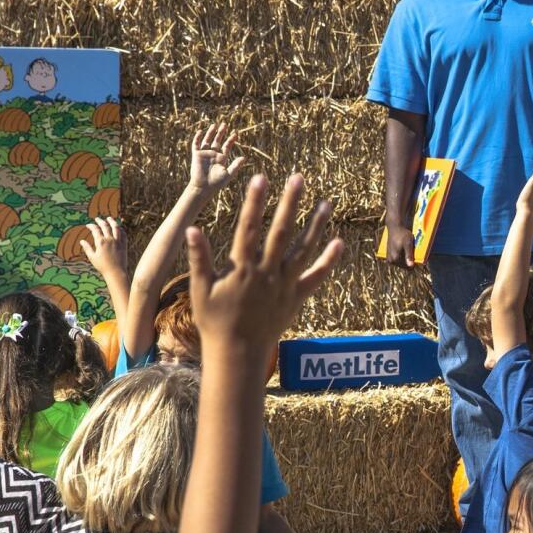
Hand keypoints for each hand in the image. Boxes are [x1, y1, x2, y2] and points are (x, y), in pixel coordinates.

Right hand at [79, 216, 127, 275]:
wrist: (116, 272)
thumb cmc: (102, 266)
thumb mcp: (92, 257)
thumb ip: (87, 248)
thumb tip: (82, 241)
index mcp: (101, 242)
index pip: (95, 230)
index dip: (91, 226)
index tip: (88, 225)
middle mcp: (110, 239)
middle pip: (105, 226)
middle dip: (100, 221)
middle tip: (97, 219)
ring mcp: (118, 241)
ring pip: (116, 228)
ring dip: (112, 221)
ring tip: (109, 218)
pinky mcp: (124, 244)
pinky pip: (123, 234)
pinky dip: (120, 229)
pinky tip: (119, 228)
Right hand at [186, 174, 342, 355]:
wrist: (237, 354)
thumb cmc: (214, 321)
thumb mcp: (200, 289)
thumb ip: (198, 258)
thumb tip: (192, 228)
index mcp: (241, 268)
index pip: (248, 228)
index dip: (254, 202)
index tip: (261, 178)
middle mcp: (266, 273)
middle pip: (280, 232)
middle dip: (289, 204)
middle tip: (298, 179)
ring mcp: (284, 285)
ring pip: (303, 251)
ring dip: (316, 226)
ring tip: (326, 203)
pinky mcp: (296, 298)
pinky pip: (316, 277)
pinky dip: (329, 261)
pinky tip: (340, 242)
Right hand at [188, 122, 246, 194]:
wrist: (204, 187)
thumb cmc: (217, 183)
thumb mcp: (229, 174)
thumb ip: (236, 165)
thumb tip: (244, 157)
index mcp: (222, 158)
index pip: (227, 146)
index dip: (231, 139)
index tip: (236, 133)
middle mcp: (213, 154)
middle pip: (218, 140)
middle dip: (221, 133)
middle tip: (225, 124)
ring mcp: (205, 154)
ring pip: (208, 140)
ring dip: (211, 133)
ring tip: (215, 125)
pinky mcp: (196, 155)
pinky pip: (196, 144)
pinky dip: (197, 138)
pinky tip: (200, 131)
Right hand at [384, 224, 415, 268]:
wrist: (394, 228)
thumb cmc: (402, 235)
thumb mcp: (408, 244)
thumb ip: (409, 255)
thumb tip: (411, 266)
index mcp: (395, 259)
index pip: (408, 268)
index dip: (414, 262)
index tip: (416, 254)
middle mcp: (391, 261)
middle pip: (405, 265)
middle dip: (410, 259)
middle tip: (411, 249)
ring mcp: (389, 259)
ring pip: (402, 262)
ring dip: (406, 257)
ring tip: (407, 248)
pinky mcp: (389, 255)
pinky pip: (398, 259)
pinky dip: (402, 255)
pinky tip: (403, 248)